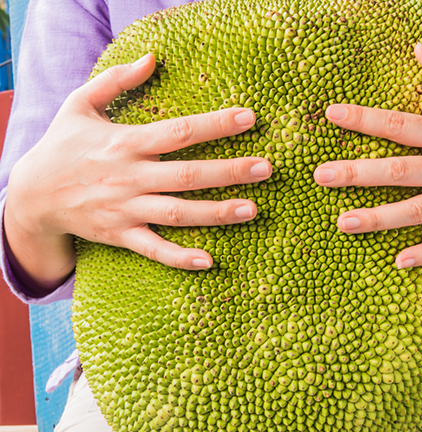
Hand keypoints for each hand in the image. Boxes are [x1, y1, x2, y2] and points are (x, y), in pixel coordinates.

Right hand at [5, 53, 270, 289]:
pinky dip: (179, 257)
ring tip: (252, 209)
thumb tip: (153, 57)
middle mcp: (129, 177)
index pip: (179, 131)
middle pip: (186, 175)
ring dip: (216, 213)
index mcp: (125, 142)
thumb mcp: (80, 104)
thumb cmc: (62, 145)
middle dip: (228, 171)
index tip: (249, 118)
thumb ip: (117, 80)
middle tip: (267, 168)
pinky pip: (153, 249)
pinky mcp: (120, 235)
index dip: (215, 125)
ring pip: (177, 213)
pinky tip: (208, 261)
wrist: (32, 195)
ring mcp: (125, 209)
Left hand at [314, 43, 421, 268]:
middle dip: (359, 174)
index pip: (402, 124)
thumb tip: (417, 48)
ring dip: (380, 218)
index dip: (366, 119)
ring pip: (419, 210)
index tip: (332, 114)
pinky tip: (400, 261)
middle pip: (401, 171)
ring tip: (343, 223)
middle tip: (320, 176)